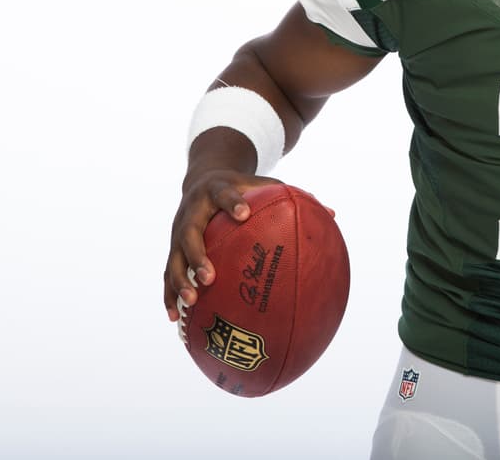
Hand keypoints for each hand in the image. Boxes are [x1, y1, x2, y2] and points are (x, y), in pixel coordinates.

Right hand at [162, 168, 281, 321]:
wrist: (203, 180)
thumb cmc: (242, 188)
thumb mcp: (264, 185)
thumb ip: (292, 198)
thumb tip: (332, 215)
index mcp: (217, 190)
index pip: (224, 194)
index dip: (233, 203)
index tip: (244, 214)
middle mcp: (192, 211)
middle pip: (189, 234)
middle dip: (198, 256)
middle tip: (210, 277)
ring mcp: (177, 231)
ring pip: (174, 258)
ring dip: (180, 281)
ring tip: (193, 301)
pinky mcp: (172, 248)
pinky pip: (167, 274)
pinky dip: (169, 295)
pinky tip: (176, 319)